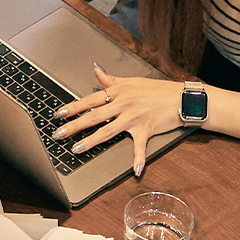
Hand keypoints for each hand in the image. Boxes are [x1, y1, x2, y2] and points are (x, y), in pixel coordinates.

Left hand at [53, 65, 183, 176]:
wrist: (182, 97)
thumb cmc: (157, 90)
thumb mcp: (131, 81)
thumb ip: (110, 79)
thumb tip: (95, 69)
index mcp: (118, 92)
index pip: (90, 100)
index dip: (73, 107)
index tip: (58, 113)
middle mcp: (123, 104)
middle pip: (94, 116)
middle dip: (74, 125)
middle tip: (58, 133)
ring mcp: (134, 117)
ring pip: (108, 131)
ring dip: (91, 141)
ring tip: (77, 149)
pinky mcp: (146, 129)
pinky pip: (141, 146)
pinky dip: (138, 159)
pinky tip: (135, 170)